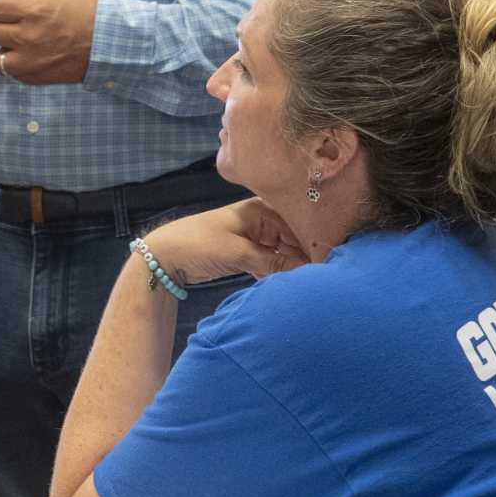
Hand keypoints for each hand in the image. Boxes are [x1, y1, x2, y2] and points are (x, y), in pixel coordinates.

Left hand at [0, 0, 98, 85]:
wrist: (110, 41)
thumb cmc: (87, 11)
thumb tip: (15, 1)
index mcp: (33, 10)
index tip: (6, 12)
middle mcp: (28, 35)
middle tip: (9, 29)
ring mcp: (31, 59)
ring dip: (3, 51)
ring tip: (16, 47)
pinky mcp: (36, 76)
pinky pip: (12, 73)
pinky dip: (16, 67)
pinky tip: (28, 59)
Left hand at [142, 200, 312, 284]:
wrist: (163, 257)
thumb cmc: (198, 244)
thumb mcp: (239, 253)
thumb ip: (275, 263)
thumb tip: (308, 273)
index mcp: (261, 210)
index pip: (300, 226)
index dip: (315, 245)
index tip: (332, 264)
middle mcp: (262, 220)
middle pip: (295, 240)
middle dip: (306, 258)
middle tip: (323, 280)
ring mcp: (255, 238)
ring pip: (285, 254)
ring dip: (292, 268)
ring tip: (309, 285)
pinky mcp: (248, 254)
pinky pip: (272, 263)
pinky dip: (278, 274)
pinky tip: (287, 287)